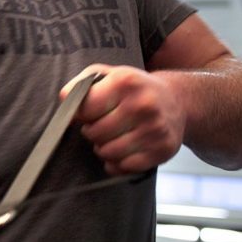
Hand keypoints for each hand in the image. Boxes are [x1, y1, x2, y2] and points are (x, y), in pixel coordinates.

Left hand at [61, 64, 185, 175]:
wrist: (176, 100)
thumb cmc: (134, 88)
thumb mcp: (108, 74)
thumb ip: (82, 84)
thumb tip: (65, 100)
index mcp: (125, 82)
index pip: (85, 108)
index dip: (79, 115)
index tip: (84, 114)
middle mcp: (143, 105)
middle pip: (95, 133)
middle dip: (91, 132)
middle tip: (99, 126)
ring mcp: (155, 129)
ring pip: (108, 152)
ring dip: (103, 148)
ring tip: (110, 137)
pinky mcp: (163, 150)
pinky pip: (125, 167)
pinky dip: (117, 163)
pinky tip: (122, 150)